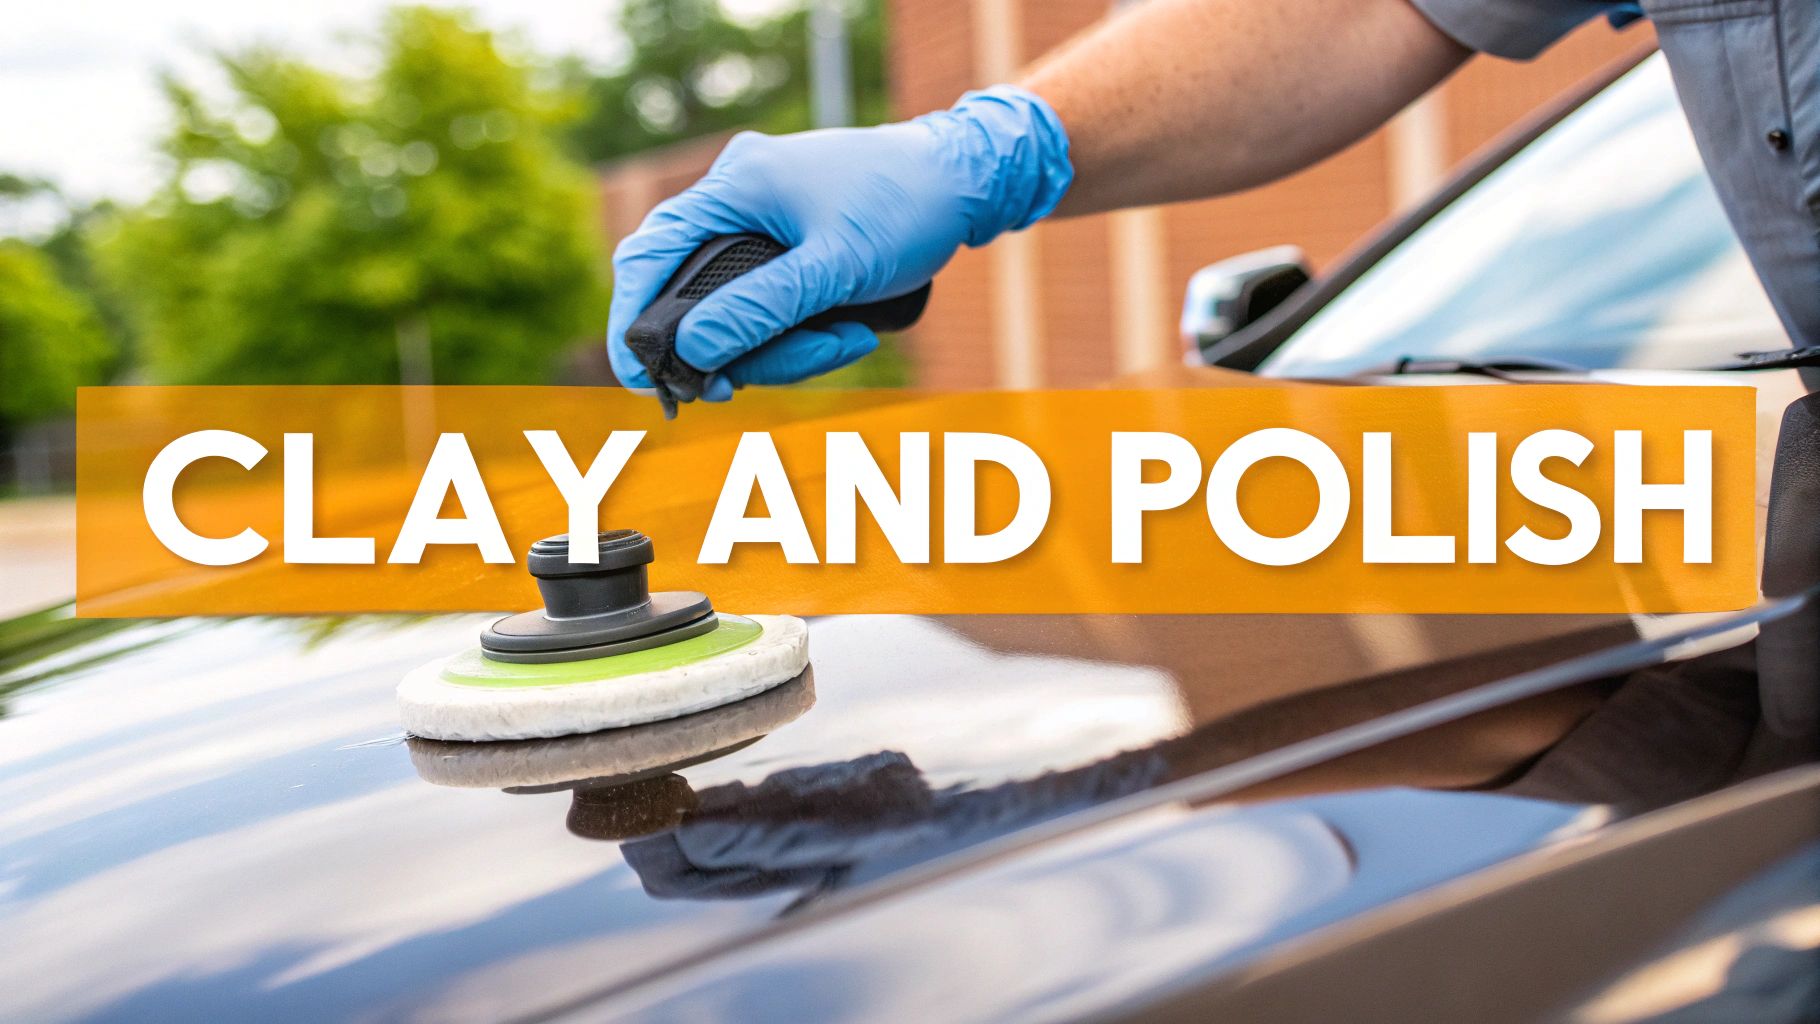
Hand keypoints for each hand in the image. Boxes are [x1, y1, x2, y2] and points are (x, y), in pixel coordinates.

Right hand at [606, 85, 1072, 401]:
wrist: (967, 178)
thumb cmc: (907, 209)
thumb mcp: (835, 270)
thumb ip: (761, 310)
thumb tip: (694, 351)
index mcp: (735, 186)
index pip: (649, 255)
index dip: (632, 320)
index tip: (638, 378)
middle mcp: (737, 194)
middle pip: (693, 291)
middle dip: (738, 346)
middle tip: (764, 383)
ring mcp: (761, 216)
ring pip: (736, 305)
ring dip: (783, 345)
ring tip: (846, 341)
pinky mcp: (787, 238)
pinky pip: (767, 297)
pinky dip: (798, 328)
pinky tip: (848, 330)